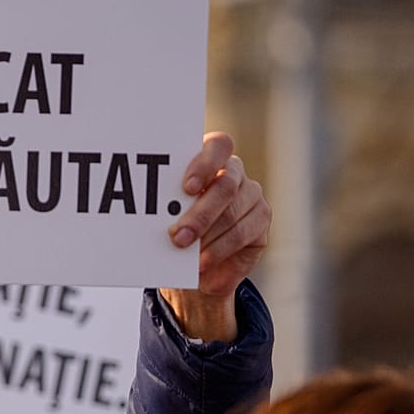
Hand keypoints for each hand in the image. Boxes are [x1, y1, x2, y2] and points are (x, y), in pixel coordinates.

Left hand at [160, 132, 270, 341]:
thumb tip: (152, 213)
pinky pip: (242, 233)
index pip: (218, 145)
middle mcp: (233, 173)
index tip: (186, 188)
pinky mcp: (261, 219)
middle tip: (177, 235)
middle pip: (225, 185)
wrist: (197, 268)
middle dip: (200, 213)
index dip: (204, 164)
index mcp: (209, 160)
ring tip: (184, 251)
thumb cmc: (177, 233)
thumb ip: (167, 207)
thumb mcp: (167, 218)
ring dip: (206, 234)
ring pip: (233, 211)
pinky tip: (201, 261)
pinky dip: (218, 249)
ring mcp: (251, 195)